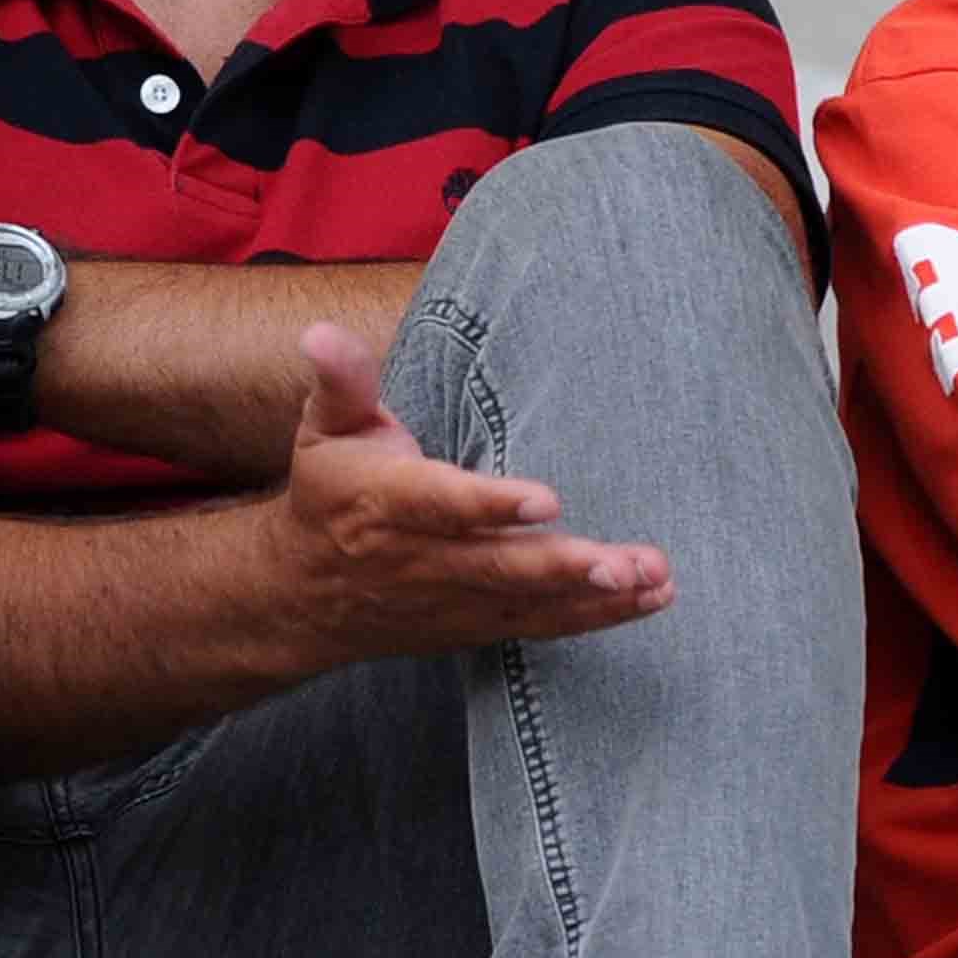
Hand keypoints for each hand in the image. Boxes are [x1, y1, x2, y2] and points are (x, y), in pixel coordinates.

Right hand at [269, 322, 673, 656]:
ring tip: (654, 579)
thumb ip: (342, 381)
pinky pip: (540, 625)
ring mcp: (451, 600)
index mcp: (385, 503)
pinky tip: (651, 598)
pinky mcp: (475, 624)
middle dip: (560, 567)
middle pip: (497, 566)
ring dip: (595, 595)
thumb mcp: (326, 430)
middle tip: (619, 563)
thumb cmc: (330, 493)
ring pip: (528, 602)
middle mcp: (420, 560)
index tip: (547, 500)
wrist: (304, 594)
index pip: (442, 505)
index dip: (491, 505)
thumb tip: (321, 332)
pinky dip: (596, 616)